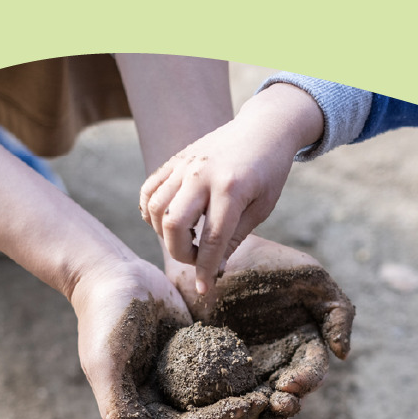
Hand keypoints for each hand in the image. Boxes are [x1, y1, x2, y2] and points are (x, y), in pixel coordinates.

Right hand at [71, 258, 268, 418]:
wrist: (114, 274)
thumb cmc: (105, 317)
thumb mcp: (104, 362)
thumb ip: (119, 407)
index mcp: (141, 409)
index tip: (242, 407)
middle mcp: (161, 400)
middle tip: (261, 403)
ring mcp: (178, 380)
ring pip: (215, 406)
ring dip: (241, 408)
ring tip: (266, 393)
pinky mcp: (193, 356)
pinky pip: (219, 375)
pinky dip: (238, 378)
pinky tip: (259, 369)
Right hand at [140, 84, 324, 295]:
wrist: (264, 128)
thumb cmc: (268, 171)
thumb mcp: (261, 207)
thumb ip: (235, 237)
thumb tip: (214, 269)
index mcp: (231, 188)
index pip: (212, 239)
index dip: (205, 269)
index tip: (204, 289)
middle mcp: (203, 174)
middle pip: (174, 224)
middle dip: (181, 253)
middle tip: (197, 258)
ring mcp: (185, 165)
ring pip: (155, 208)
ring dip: (164, 233)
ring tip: (186, 238)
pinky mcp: (175, 160)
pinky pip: (149, 190)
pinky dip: (151, 212)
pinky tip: (166, 221)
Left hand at [164, 235, 354, 418]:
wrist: (214, 259)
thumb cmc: (265, 263)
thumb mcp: (310, 277)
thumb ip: (337, 311)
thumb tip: (343, 354)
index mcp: (305, 344)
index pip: (313, 371)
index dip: (306, 381)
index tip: (289, 383)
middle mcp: (281, 362)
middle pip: (291, 396)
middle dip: (287, 407)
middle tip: (277, 406)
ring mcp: (251, 371)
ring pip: (264, 407)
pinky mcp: (222, 375)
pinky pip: (233, 404)